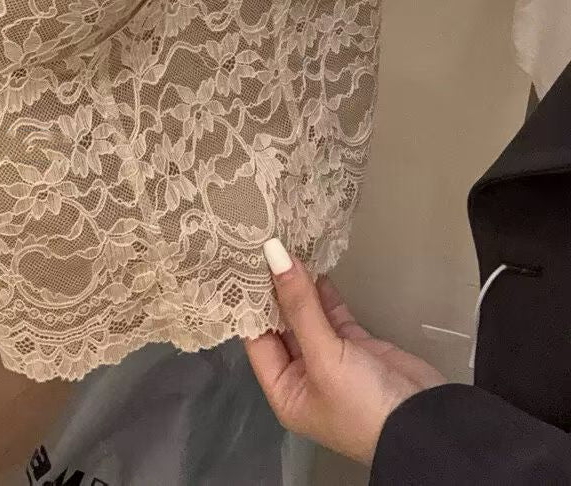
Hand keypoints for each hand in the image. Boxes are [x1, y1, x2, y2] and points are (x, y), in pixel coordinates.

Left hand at [244, 240, 446, 465]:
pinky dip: (322, 290)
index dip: (249, 301)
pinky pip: (330, 312)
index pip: (256, 339)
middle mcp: (302, 375)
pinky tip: (312, 262)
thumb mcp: (325, 358)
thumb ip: (299, 306)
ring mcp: (330, 359)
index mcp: (285, 391)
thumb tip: (273, 254)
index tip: (240, 260)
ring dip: (299, 285)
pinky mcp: (355, 344)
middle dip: (273, 289)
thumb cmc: (363, 404)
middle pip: (280, 324)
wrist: (427, 425)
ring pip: (306, 315)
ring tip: (284, 245)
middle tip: (260, 244)